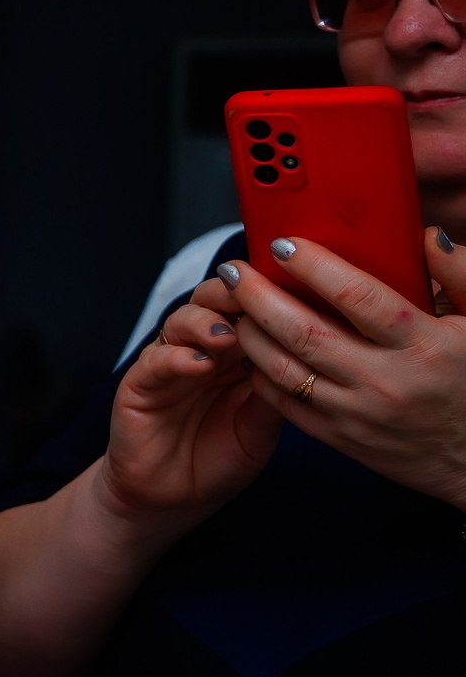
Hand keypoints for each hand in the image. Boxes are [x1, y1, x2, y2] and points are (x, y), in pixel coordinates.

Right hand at [96, 291, 279, 529]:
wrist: (173, 499)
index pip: (250, 309)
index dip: (267, 296)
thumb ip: (274, 391)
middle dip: (232, 293)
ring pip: (181, 321)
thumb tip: (301, 355)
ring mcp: (169, 364)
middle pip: (213, 302)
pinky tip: (198, 366)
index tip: (294, 291)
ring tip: (226, 336)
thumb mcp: (262, 426)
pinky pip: (155, 361)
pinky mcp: (139, 384)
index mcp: (237, 354)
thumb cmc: (220, 459)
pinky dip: (176, 358)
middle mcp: (202, 350)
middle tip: (253, 297)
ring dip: (205, 322)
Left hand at [215, 232, 465, 508]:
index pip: (357, 297)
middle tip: (235, 270)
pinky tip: (249, 350)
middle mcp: (385, 381)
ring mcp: (358, 413)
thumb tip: (426, 238)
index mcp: (424, 346)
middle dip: (260, 296)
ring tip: (233, 305)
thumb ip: (460, 276)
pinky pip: (285, 404)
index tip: (283, 244)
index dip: (314, 267)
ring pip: (283, 369)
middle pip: (304, 331)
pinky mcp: (341, 438)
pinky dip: (259, 374)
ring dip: (250, 333)